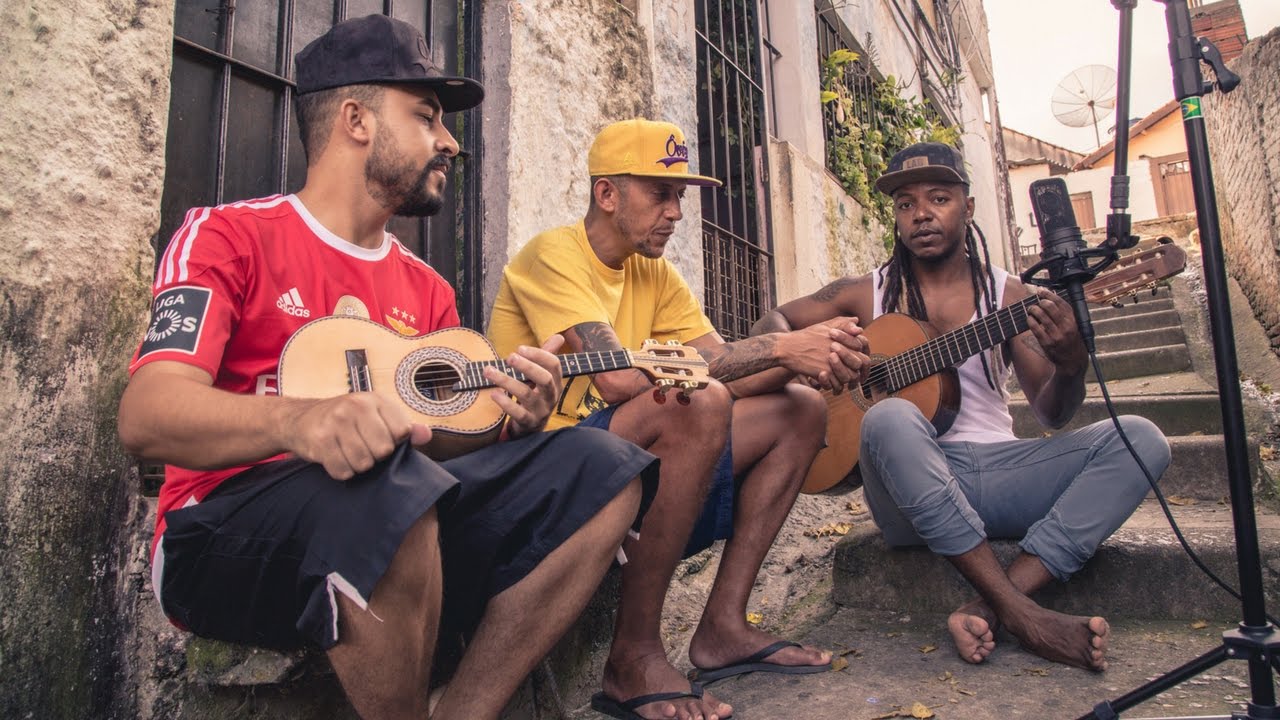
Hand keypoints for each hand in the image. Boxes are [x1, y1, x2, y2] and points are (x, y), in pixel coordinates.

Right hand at [282, 393, 431, 480]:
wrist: (300, 418)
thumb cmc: (346, 420)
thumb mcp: (377, 416)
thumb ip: (404, 427)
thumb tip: (426, 435)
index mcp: (375, 399)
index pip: (402, 432)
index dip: (393, 442)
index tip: (380, 438)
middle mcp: (356, 405)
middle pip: (383, 451)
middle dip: (374, 456)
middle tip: (361, 446)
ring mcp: (336, 421)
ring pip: (363, 463)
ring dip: (357, 465)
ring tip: (347, 452)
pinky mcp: (319, 439)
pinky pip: (343, 470)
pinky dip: (341, 470)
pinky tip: (335, 457)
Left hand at [484, 334, 565, 439]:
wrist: (533, 427)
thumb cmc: (536, 395)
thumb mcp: (543, 377)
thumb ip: (548, 357)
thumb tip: (559, 337)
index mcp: (556, 382)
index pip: (554, 365)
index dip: (539, 354)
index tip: (519, 348)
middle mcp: (551, 396)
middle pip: (544, 379)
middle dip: (527, 366)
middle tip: (509, 357)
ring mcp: (540, 410)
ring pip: (526, 394)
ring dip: (506, 380)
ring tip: (489, 371)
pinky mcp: (528, 422)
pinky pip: (518, 413)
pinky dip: (505, 403)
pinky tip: (493, 393)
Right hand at [776, 316, 870, 392]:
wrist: (786, 347)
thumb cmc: (804, 337)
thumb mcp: (824, 326)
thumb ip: (842, 323)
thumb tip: (858, 323)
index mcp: (842, 338)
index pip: (862, 348)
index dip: (862, 357)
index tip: (858, 365)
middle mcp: (840, 349)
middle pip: (859, 364)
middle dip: (857, 371)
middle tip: (852, 377)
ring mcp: (832, 361)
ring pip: (849, 377)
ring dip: (846, 381)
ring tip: (839, 382)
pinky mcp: (824, 372)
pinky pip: (836, 384)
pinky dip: (834, 387)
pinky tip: (830, 385)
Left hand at [1025, 288, 1087, 375]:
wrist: (1072, 361)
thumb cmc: (1072, 341)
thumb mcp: (1075, 327)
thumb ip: (1066, 315)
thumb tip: (1052, 300)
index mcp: (1074, 321)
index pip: (1061, 303)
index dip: (1050, 295)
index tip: (1042, 291)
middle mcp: (1066, 327)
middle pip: (1051, 308)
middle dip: (1041, 302)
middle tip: (1037, 301)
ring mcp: (1057, 336)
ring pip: (1042, 317)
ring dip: (1034, 310)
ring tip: (1031, 308)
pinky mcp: (1047, 343)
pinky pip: (1036, 329)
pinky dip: (1031, 321)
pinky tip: (1029, 318)